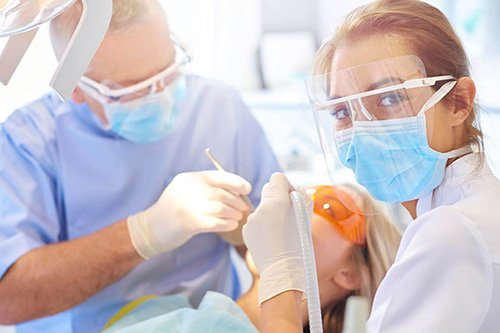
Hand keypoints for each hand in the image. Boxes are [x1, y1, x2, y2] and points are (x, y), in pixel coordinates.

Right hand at [127, 171, 251, 258]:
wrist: (151, 227)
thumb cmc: (175, 209)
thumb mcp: (187, 191)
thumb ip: (207, 188)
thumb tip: (238, 191)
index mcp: (190, 178)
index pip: (219, 176)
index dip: (236, 182)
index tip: (247, 188)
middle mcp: (189, 189)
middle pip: (223, 193)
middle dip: (237, 201)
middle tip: (244, 208)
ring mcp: (188, 206)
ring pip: (221, 208)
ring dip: (234, 213)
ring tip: (238, 217)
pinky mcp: (189, 223)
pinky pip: (216, 222)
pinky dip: (227, 224)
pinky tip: (231, 225)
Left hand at [243, 173, 306, 304]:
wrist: (283, 270)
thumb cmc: (299, 244)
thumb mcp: (306, 216)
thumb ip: (300, 197)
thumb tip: (293, 190)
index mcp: (277, 202)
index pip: (277, 178)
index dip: (286, 185)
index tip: (291, 197)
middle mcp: (261, 208)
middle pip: (268, 190)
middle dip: (278, 198)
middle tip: (288, 214)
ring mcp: (251, 220)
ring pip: (262, 207)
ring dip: (271, 214)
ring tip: (281, 232)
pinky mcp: (246, 230)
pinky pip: (256, 222)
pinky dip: (263, 227)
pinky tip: (271, 239)